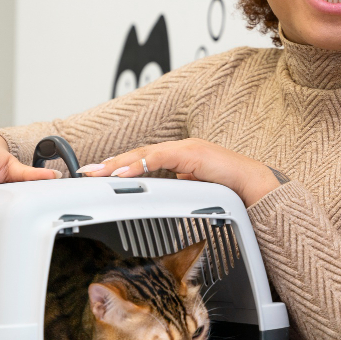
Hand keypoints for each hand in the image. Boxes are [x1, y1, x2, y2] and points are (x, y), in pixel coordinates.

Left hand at [76, 138, 284, 206]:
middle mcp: (181, 148)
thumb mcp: (198, 188)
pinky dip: (139, 165)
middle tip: (87, 171)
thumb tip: (168, 191)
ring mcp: (186, 149)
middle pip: (139, 154)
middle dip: (111, 163)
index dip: (121, 164)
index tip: (99, 174)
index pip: (144, 158)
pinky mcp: (192, 153)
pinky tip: (124, 172)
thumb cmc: (231, 189)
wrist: (254, 185)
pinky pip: (159, 158)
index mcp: (181, 155)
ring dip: (119, 164)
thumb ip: (182, 186)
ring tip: (98, 172)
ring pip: (145, 154)